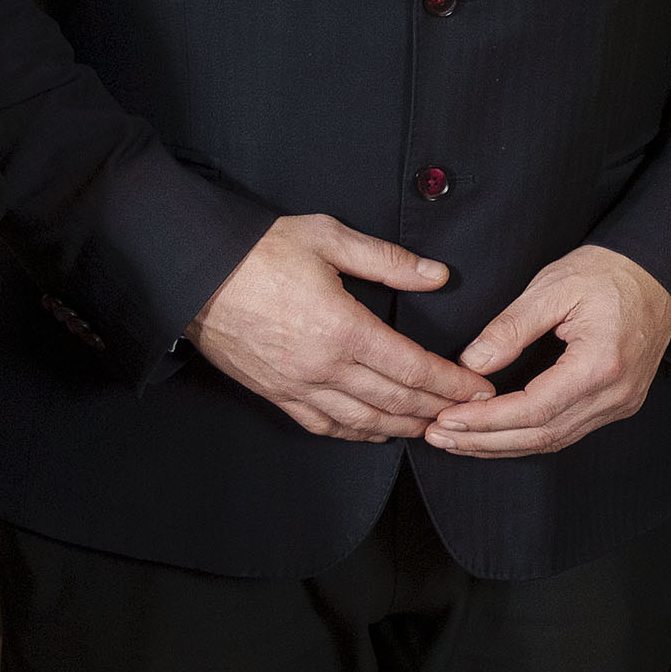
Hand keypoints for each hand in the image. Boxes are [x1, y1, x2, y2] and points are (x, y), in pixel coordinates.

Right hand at [188, 215, 482, 443]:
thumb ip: (387, 260)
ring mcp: (297, 386)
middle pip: (395, 401)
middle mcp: (323, 367)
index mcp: (343, 328)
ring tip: (433, 427)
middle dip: (438, 409)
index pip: (413, 368)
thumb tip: (437, 276)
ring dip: (403, 427)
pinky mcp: (275, 393)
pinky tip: (375, 431)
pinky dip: (356, 433)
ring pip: (363, 421)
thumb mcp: (327, 238)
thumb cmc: (257, 250)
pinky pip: (323, 425)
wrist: (191, 272)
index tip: (479, 389)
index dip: (451, 383)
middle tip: (469, 414)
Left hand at [421, 245, 670, 460]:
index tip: (447, 418)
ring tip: (457, 441)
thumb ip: (510, 327)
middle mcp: (614, 394)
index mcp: (600, 365)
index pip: (533, 409)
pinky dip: (527, 437)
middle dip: (484, 441)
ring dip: (502, 445)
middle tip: (439, 436)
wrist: (659, 272)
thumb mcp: (553, 287)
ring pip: (553, 440)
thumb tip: (472, 363)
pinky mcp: (617, 404)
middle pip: (541, 435)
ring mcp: (620, 404)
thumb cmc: (610, 272)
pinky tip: (496, 435)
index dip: (485, 420)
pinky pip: (567, 432)